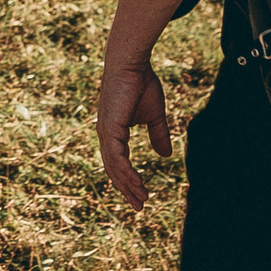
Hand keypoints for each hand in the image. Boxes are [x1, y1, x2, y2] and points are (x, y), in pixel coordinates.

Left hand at [95, 57, 172, 210]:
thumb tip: (165, 155)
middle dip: (127, 189)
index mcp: (113, 132)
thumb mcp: (154, 116)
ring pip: (114, 167)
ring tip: (142, 199)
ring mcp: (106, 132)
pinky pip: (116, 157)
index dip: (129, 180)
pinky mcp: (110, 128)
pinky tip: (136, 183)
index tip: (142, 196)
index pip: (118, 162)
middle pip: (113, 170)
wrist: (132, 64)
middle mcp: (106, 135)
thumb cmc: (141, 84)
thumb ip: (158, 135)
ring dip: (128, 185)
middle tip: (140, 206)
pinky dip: (126, 172)